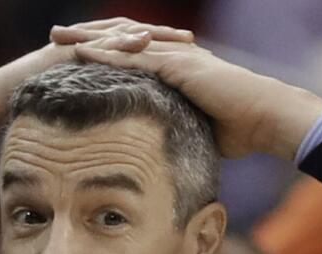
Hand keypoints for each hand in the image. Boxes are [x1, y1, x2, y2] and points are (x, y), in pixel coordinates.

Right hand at [0, 18, 194, 159]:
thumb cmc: (28, 125)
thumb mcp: (75, 128)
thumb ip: (99, 131)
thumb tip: (127, 154)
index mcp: (94, 68)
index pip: (135, 58)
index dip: (163, 57)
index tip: (194, 62)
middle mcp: (84, 52)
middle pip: (130, 38)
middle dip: (161, 38)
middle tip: (192, 40)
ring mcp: (70, 47)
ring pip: (114, 34)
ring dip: (145, 34)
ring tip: (173, 37)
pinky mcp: (57, 49)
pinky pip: (92, 43)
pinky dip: (116, 42)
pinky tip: (141, 44)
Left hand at [72, 39, 321, 159]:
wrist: (266, 118)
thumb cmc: (241, 129)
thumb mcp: (200, 127)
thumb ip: (178, 127)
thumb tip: (164, 150)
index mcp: (177, 64)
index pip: (132, 49)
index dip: (104, 48)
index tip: (75, 51)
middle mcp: (174, 52)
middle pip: (121, 36)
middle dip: (88, 34)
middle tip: (55, 35)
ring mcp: (176, 55)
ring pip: (123, 39)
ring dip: (89, 38)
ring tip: (59, 37)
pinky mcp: (179, 64)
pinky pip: (136, 55)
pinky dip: (108, 52)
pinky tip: (83, 52)